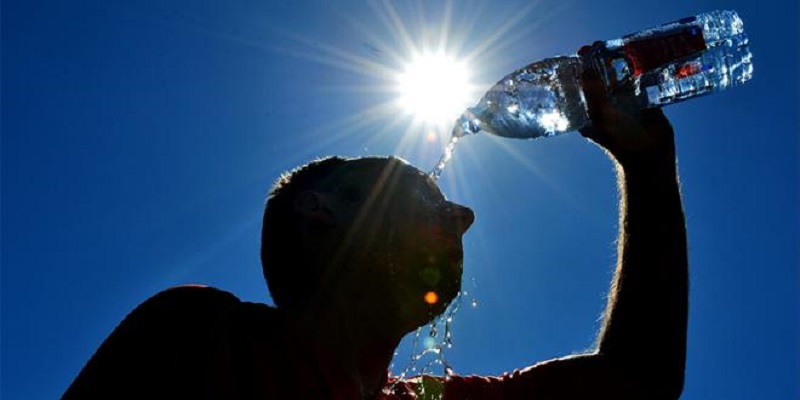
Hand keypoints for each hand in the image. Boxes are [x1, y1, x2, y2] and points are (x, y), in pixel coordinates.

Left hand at [578, 49, 675, 168]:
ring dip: (619, 63)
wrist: (648, 154)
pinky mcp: (644, 101)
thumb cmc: (618, 139)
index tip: (580, 52)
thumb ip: (593, 92)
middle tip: (598, 45)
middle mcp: (606, 105)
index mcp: (590, 111)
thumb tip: (583, 68)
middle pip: (601, 78)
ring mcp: (625, 102)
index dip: (580, 69)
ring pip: (620, 78)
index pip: (582, 86)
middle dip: (599, 62)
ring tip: (617, 46)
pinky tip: (639, 56)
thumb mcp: (601, 114)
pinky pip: (641, 82)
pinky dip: (640, 70)